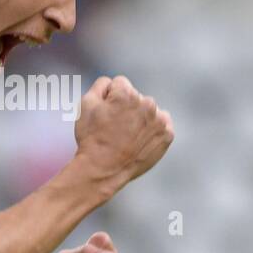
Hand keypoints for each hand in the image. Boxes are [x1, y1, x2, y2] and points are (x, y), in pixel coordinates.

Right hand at [73, 76, 173, 194]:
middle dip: (127, 107)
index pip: (119, 84)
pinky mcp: (167, 135)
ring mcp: (159, 120)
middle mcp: (147, 103)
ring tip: (127, 136)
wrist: (104, 169)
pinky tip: (140, 141)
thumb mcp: (85, 104)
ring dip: (141, 118)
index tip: (106, 114)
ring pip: (150, 111)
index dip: (109, 98)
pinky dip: (152, 131)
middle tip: (115, 128)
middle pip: (136, 97)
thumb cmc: (92, 137)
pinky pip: (161, 125)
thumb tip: (112, 84)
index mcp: (127, 93)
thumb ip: (101, 85)